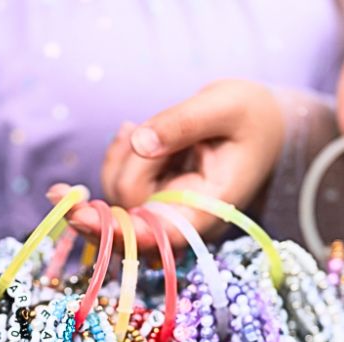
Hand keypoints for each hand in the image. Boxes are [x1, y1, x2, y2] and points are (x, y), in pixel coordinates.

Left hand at [47, 79, 284, 250]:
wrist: (263, 123)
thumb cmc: (251, 114)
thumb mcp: (224, 105)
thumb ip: (182, 122)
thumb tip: (140, 143)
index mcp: (212, 207)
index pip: (162, 235)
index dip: (120, 233)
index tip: (80, 219)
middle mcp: (186, 219)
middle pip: (129, 212)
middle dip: (116, 173)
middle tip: (106, 149)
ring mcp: (167, 211)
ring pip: (117, 197)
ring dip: (117, 158)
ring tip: (139, 126)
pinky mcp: (154, 198)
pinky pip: (117, 186)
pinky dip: (117, 157)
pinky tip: (133, 133)